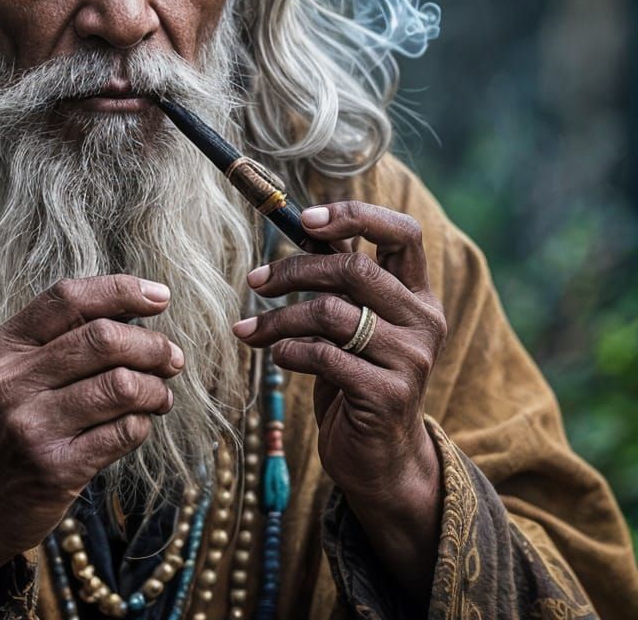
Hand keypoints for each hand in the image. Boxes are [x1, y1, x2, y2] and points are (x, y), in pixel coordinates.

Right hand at [0, 274, 182, 617]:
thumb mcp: (6, 373)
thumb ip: (55, 340)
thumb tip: (133, 312)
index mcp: (3, 347)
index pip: (69, 298)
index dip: (123, 290)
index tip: (160, 297)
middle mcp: (13, 381)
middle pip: (104, 338)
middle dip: (151, 345)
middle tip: (172, 357)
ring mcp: (32, 425)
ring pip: (121, 385)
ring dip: (155, 388)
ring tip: (160, 395)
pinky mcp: (55, 468)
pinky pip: (122, 432)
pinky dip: (142, 424)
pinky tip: (138, 425)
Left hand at [233, 201, 446, 601]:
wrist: (378, 457)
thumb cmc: (355, 376)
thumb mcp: (352, 322)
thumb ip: (338, 280)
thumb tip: (297, 224)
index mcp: (418, 293)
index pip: (403, 232)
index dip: (354, 216)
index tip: (305, 219)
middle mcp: (423, 320)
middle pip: (353, 268)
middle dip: (293, 270)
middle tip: (255, 280)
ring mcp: (410, 358)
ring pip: (330, 312)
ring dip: (278, 317)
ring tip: (249, 330)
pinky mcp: (388, 394)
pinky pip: (324, 355)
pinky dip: (288, 350)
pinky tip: (277, 356)